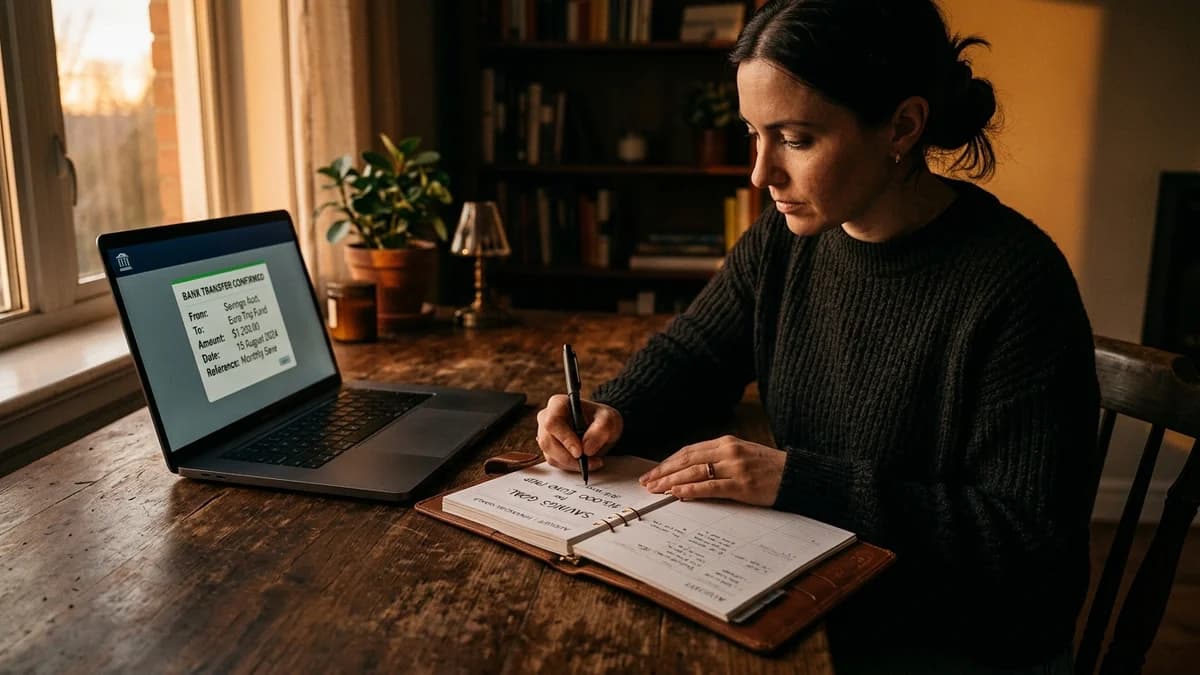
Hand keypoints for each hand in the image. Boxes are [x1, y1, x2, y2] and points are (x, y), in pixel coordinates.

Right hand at [535, 395, 623, 471]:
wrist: (602, 428)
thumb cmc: (602, 419)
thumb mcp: (609, 420)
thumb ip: (601, 430)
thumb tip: (587, 448)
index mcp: (558, 404)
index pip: (552, 422)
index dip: (564, 438)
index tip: (579, 452)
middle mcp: (547, 418)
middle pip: (547, 441)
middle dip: (568, 456)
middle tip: (588, 462)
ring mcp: (545, 435)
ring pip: (550, 455)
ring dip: (571, 463)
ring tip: (593, 462)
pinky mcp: (549, 449)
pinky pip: (555, 462)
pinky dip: (571, 466)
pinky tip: (586, 462)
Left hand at [638, 435, 785, 505]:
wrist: (797, 476)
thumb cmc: (769, 469)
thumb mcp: (742, 456)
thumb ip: (719, 460)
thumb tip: (690, 473)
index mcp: (727, 443)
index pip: (689, 451)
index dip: (668, 462)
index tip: (653, 472)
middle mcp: (728, 451)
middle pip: (687, 459)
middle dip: (664, 471)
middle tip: (647, 482)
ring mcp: (735, 467)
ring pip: (695, 472)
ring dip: (672, 481)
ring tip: (656, 489)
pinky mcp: (742, 484)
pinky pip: (711, 487)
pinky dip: (692, 490)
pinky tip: (678, 494)